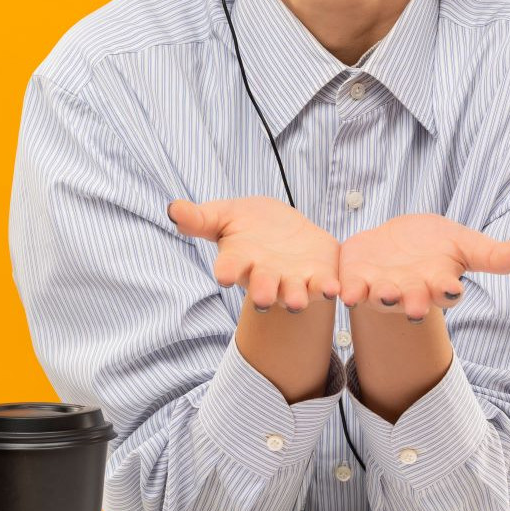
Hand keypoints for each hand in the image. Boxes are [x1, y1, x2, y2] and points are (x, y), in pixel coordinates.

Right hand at [168, 196, 340, 312]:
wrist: (286, 231)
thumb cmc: (249, 226)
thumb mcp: (224, 215)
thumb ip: (200, 218)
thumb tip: (173, 208)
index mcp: (240, 260)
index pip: (229, 268)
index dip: (227, 271)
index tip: (224, 274)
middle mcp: (265, 276)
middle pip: (263, 287)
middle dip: (263, 292)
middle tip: (263, 298)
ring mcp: (293, 279)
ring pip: (293, 294)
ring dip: (295, 298)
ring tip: (297, 302)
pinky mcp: (319, 276)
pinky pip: (324, 286)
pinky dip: (330, 289)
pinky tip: (336, 288)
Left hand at [336, 213, 509, 320]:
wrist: (397, 241)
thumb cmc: (435, 248)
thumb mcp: (463, 244)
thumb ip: (488, 254)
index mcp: (437, 284)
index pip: (446, 292)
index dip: (448, 292)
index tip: (451, 289)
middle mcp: (410, 292)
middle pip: (413, 300)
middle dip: (413, 302)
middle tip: (415, 306)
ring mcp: (381, 287)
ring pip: (380, 297)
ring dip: (381, 298)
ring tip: (384, 294)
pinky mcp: (355, 277)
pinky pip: (349, 288)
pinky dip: (347, 291)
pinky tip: (342, 291)